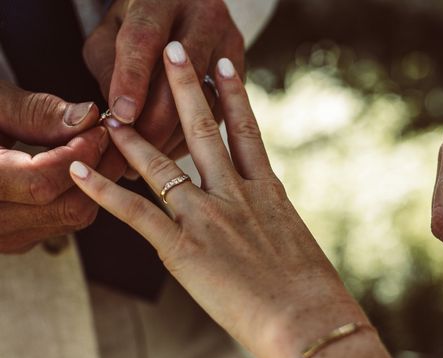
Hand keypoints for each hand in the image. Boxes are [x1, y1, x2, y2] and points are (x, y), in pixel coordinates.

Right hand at [0, 82, 106, 252]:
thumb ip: (35, 112)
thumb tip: (88, 117)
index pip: (41, 183)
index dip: (80, 155)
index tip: (100, 127)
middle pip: (66, 208)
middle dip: (98, 170)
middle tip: (112, 136)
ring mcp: (1, 239)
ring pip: (70, 218)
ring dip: (92, 183)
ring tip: (98, 146)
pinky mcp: (14, 240)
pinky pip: (61, 222)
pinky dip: (77, 194)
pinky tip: (79, 166)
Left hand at [71, 43, 355, 357]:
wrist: (307, 319)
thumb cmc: (312, 291)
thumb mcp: (297, 243)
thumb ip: (273, 221)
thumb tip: (266, 220)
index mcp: (268, 192)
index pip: (247, 132)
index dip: (234, 96)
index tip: (224, 67)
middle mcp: (236, 194)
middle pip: (205, 130)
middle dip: (187, 87)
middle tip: (174, 54)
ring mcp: (209, 217)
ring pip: (164, 164)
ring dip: (134, 136)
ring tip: (113, 112)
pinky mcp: (184, 248)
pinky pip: (138, 212)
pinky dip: (106, 192)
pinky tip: (83, 172)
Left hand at [83, 0, 244, 169]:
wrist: (186, 9)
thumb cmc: (138, 25)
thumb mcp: (111, 34)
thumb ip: (109, 69)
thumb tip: (121, 117)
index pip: (144, 39)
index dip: (132, 80)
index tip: (121, 117)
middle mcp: (203, 16)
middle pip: (183, 77)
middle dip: (155, 121)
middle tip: (130, 156)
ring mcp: (228, 43)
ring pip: (204, 100)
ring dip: (173, 137)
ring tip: (145, 164)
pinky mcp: (241, 69)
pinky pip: (219, 112)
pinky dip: (192, 137)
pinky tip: (169, 152)